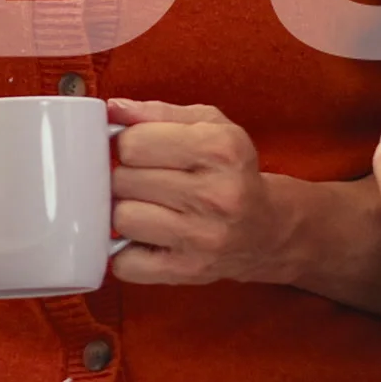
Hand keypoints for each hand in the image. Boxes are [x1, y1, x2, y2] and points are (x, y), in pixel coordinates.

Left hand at [108, 98, 305, 287]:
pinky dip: (125, 252)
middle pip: (123, 180)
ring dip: (127, 212)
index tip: (140, 151)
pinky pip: (124, 263)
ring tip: (149, 207)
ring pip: (122, 218)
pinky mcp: (187, 272)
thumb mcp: (210, 126)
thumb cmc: (232, 171)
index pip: (133, 143)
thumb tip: (112, 110)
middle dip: (126, 177)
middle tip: (146, 181)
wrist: (268, 229)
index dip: (128, 145)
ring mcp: (201, 238)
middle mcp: (215, 195)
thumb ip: (158, 113)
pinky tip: (146, 238)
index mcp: (219, 149)